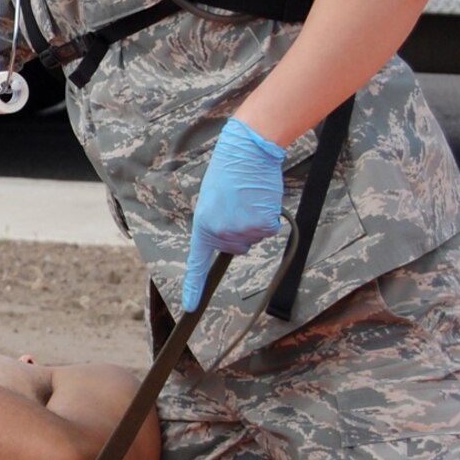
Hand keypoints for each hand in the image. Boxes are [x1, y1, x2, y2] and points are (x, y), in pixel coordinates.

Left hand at [183, 117, 286, 310]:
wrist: (246, 153)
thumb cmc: (228, 174)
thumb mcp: (212, 202)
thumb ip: (216, 225)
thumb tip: (229, 244)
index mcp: (203, 227)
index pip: (197, 263)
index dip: (194, 287)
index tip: (191, 307)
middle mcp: (220, 233)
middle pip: (236, 247)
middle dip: (239, 230)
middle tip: (237, 204)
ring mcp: (241, 231)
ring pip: (253, 238)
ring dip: (254, 221)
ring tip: (247, 198)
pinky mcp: (262, 226)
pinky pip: (268, 230)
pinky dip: (267, 217)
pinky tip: (260, 199)